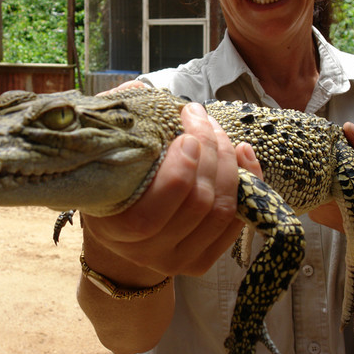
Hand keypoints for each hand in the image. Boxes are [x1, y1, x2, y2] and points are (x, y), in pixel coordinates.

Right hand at [81, 99, 258, 282]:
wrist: (121, 231)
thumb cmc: (112, 181)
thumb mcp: (105, 153)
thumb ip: (116, 122)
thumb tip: (138, 91)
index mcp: (116, 230)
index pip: (152, 212)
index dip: (180, 169)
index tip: (184, 133)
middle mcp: (148, 253)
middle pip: (198, 203)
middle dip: (209, 151)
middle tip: (200, 118)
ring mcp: (179, 261)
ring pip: (222, 210)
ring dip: (229, 163)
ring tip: (217, 131)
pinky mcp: (203, 261)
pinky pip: (237, 221)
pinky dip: (248, 183)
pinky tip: (242, 153)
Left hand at [308, 122, 353, 233]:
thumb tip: (347, 127)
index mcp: (339, 185)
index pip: (317, 159)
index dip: (319, 145)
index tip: (323, 134)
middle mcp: (323, 200)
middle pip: (309, 169)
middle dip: (316, 156)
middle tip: (324, 145)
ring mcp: (316, 209)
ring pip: (307, 180)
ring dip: (316, 170)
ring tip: (330, 163)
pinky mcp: (315, 214)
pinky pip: (309, 192)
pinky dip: (317, 183)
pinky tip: (329, 179)